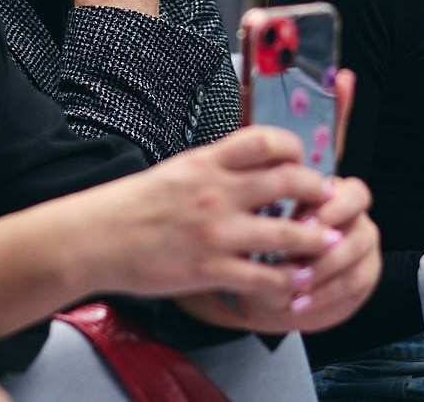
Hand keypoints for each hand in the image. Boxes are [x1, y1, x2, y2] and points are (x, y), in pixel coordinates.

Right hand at [87, 127, 357, 301]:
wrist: (95, 238)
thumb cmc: (131, 206)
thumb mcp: (176, 171)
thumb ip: (214, 168)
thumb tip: (250, 167)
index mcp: (206, 162)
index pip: (265, 140)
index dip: (294, 148)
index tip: (303, 161)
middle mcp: (217, 192)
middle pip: (289, 181)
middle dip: (318, 192)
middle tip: (328, 201)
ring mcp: (216, 233)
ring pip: (289, 233)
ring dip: (316, 240)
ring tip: (327, 244)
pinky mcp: (211, 270)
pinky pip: (267, 278)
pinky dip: (289, 282)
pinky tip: (296, 282)